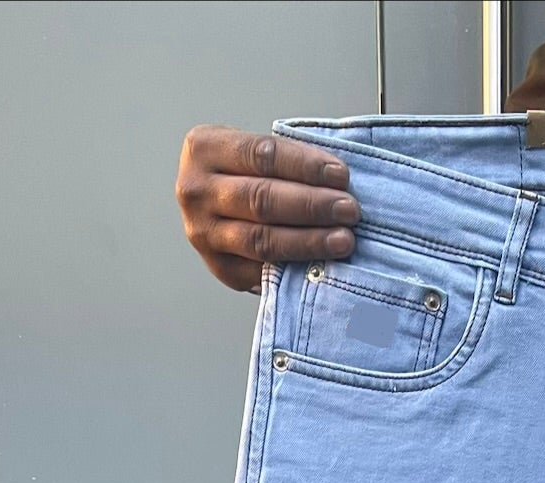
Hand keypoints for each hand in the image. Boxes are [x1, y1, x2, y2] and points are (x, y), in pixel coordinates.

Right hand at [177, 126, 360, 291]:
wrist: (213, 203)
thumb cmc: (244, 171)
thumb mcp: (252, 150)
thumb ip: (285, 160)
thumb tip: (339, 181)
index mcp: (203, 149)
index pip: (262, 155)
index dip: (305, 166)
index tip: (340, 175)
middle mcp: (196, 192)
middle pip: (261, 200)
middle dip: (312, 205)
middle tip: (348, 210)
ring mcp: (203, 233)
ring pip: (262, 240)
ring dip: (309, 241)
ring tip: (342, 239)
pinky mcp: (220, 268)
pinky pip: (262, 271)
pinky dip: (295, 269)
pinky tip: (321, 265)